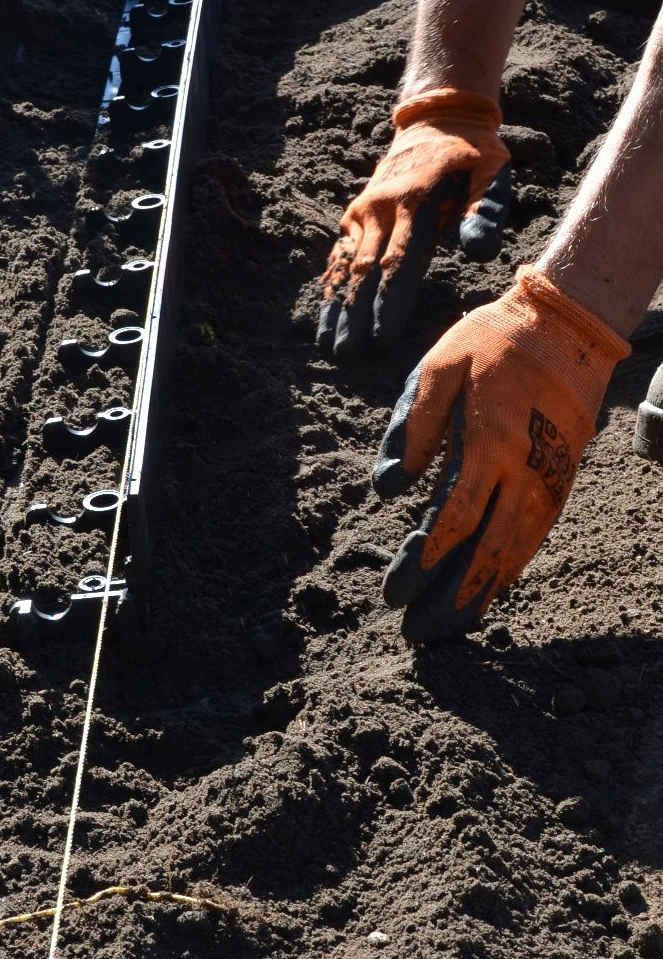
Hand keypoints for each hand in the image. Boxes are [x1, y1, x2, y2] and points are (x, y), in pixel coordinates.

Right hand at [319, 87, 511, 360]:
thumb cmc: (473, 156)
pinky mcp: (354, 216)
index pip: (400, 261)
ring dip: (336, 307)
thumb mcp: (491, 174)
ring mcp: (363, 213)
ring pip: (345, 266)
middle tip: (348, 354)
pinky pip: (338, 256)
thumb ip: (484, 212)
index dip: (390, 302)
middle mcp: (381, 209)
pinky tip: (324, 317)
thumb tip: (480, 251)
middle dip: (356, 315)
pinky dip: (330, 287)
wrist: (436, 121)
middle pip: (366, 270)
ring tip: (328, 344)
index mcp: (415, 203)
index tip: (381, 337)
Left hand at [373, 267, 628, 641]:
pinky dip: (514, 565)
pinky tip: (492, 589)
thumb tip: (391, 487)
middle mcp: (524, 469)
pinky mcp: (562, 476)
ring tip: (453, 626)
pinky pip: (538, 532)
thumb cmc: (491, 343)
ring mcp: (549, 476)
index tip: (396, 592)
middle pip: (486, 549)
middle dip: (450, 594)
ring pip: (517, 549)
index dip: (424, 560)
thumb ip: (412, 427)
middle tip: (418, 633)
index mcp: (488, 444)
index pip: (452, 520)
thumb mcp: (437, 368)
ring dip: (483, 591)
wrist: (567, 325)